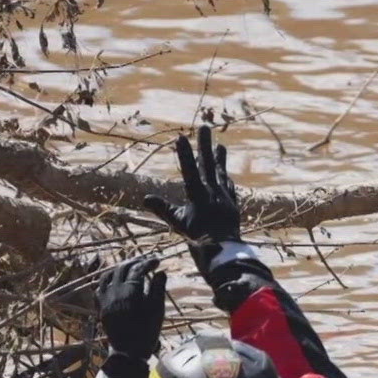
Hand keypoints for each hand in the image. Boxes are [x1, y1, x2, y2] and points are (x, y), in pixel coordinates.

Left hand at [97, 255, 166, 357]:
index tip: (158, 261)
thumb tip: (160, 272)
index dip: (149, 263)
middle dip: (135, 262)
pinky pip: (100, 287)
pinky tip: (115, 281)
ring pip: (109, 275)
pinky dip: (108, 279)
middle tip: (146, 261)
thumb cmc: (147, 331)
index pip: (139, 269)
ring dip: (120, 268)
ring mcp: (105, 299)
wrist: (128, 351)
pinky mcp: (100, 306)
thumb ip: (158, 289)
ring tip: (131, 267)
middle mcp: (114, 291)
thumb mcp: (157, 310)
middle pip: (123, 268)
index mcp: (130, 291)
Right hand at [142, 125, 243, 276]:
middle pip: (208, 165)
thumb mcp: (178, 223)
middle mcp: (213, 192)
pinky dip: (225, 178)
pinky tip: (225, 173)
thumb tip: (145, 198)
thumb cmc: (198, 237)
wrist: (224, 250)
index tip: (181, 137)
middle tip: (205, 127)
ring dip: (219, 158)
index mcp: (198, 195)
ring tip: (220, 145)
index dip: (184, 154)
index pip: (190, 170)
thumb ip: (163, 208)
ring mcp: (224, 197)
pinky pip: (229, 187)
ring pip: (220, 173)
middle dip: (204, 145)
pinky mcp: (232, 204)